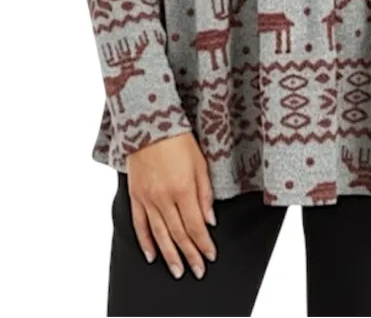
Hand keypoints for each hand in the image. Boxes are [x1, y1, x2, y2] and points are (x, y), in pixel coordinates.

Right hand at [126, 131, 217, 279]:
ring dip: (169, 255)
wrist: (149, 123)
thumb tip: (209, 220)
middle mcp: (164, 198)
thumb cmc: (178, 139)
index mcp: (183, 188)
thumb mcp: (200, 162)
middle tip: (197, 271)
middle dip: (189, 255)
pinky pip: (140, 224)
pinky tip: (152, 255)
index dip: (203, 244)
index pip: (195, 226)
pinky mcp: (135, 195)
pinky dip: (145, 241)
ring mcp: (147, 198)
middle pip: (178, 234)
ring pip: (159, 234)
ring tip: (177, 271)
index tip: (210, 256)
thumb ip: (204, 193)